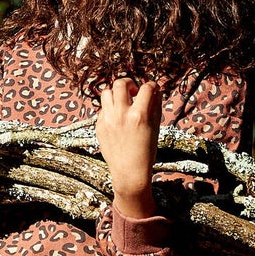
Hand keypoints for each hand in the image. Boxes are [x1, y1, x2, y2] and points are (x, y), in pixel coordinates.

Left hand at [96, 78, 161, 220]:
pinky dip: (110, 109)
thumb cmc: (146, 151)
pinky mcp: (99, 126)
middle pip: (120, 83)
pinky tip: (117, 118)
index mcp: (139, 115)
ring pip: (106, 92)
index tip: (152, 89)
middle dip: (129, 83)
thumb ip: (155, 107)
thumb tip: (155, 90)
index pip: (146, 88)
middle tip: (134, 92)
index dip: (152, 86)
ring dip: (116, 94)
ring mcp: (107, 120)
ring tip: (123, 102)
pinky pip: (103, 109)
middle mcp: (121, 115)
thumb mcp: (155, 129)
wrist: (129, 172)